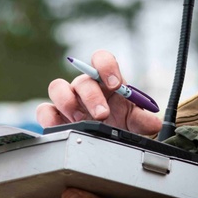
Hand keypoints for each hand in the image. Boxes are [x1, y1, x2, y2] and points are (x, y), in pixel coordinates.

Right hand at [36, 50, 162, 134]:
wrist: (107, 139)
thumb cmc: (119, 121)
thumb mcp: (134, 120)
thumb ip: (142, 119)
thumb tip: (153, 122)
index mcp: (105, 79)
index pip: (101, 59)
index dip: (106, 67)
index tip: (115, 84)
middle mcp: (84, 86)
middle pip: (82, 79)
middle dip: (92, 96)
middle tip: (102, 114)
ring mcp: (67, 99)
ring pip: (57, 87)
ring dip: (68, 102)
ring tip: (80, 119)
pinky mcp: (54, 115)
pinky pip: (44, 110)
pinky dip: (49, 117)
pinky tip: (61, 126)